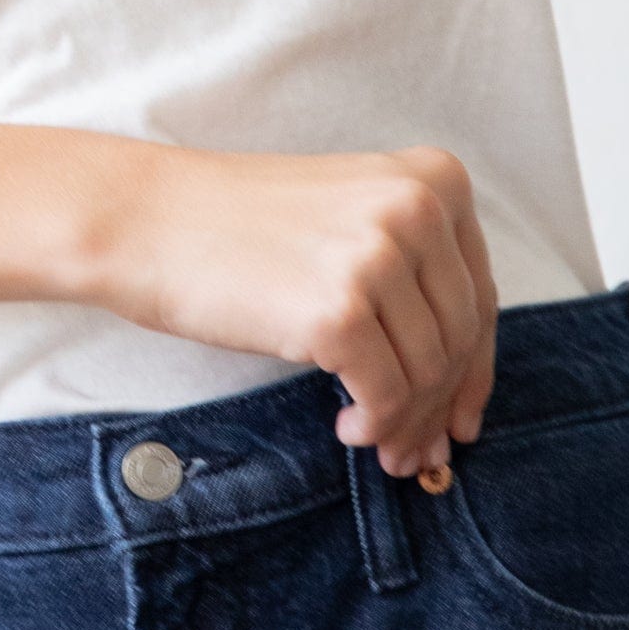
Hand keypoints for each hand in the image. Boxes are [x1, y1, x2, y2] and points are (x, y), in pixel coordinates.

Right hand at [97, 144, 497, 476]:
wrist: (150, 218)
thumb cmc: (238, 226)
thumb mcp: (349, 216)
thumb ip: (413, 273)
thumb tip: (459, 390)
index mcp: (432, 178)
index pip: (479, 294)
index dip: (475, 368)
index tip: (462, 416)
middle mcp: (416, 208)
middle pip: (459, 338)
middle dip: (439, 406)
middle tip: (416, 451)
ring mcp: (378, 257)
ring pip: (428, 374)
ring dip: (404, 423)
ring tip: (372, 437)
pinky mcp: (339, 312)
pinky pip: (386, 396)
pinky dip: (375, 425)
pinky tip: (347, 427)